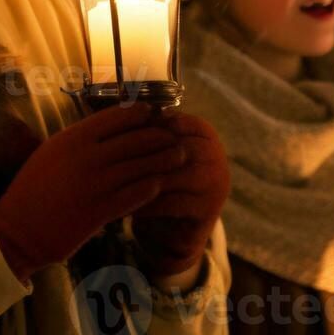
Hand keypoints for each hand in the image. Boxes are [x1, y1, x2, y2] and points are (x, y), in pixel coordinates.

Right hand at [0, 102, 186, 280]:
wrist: (17, 229)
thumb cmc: (34, 188)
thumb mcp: (53, 152)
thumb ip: (82, 139)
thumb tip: (112, 125)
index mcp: (73, 138)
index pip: (118, 116)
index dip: (142, 113)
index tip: (155, 114)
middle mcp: (86, 156)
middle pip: (137, 139)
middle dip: (161, 136)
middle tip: (176, 136)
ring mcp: (95, 184)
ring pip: (142, 165)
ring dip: (164, 160)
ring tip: (179, 157)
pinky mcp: (101, 211)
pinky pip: (137, 194)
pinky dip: (152, 187)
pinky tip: (160, 185)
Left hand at [131, 112, 228, 276]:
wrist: (175, 230)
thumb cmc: (160, 182)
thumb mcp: (160, 154)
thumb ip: (153, 132)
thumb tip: (127, 104)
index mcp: (207, 138)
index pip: (182, 122)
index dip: (153, 126)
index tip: (126, 132)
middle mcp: (218, 159)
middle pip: (180, 147)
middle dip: (147, 152)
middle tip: (116, 157)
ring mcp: (216, 187)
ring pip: (176, 175)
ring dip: (145, 178)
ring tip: (117, 180)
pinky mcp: (208, 212)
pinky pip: (173, 204)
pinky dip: (148, 203)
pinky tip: (127, 204)